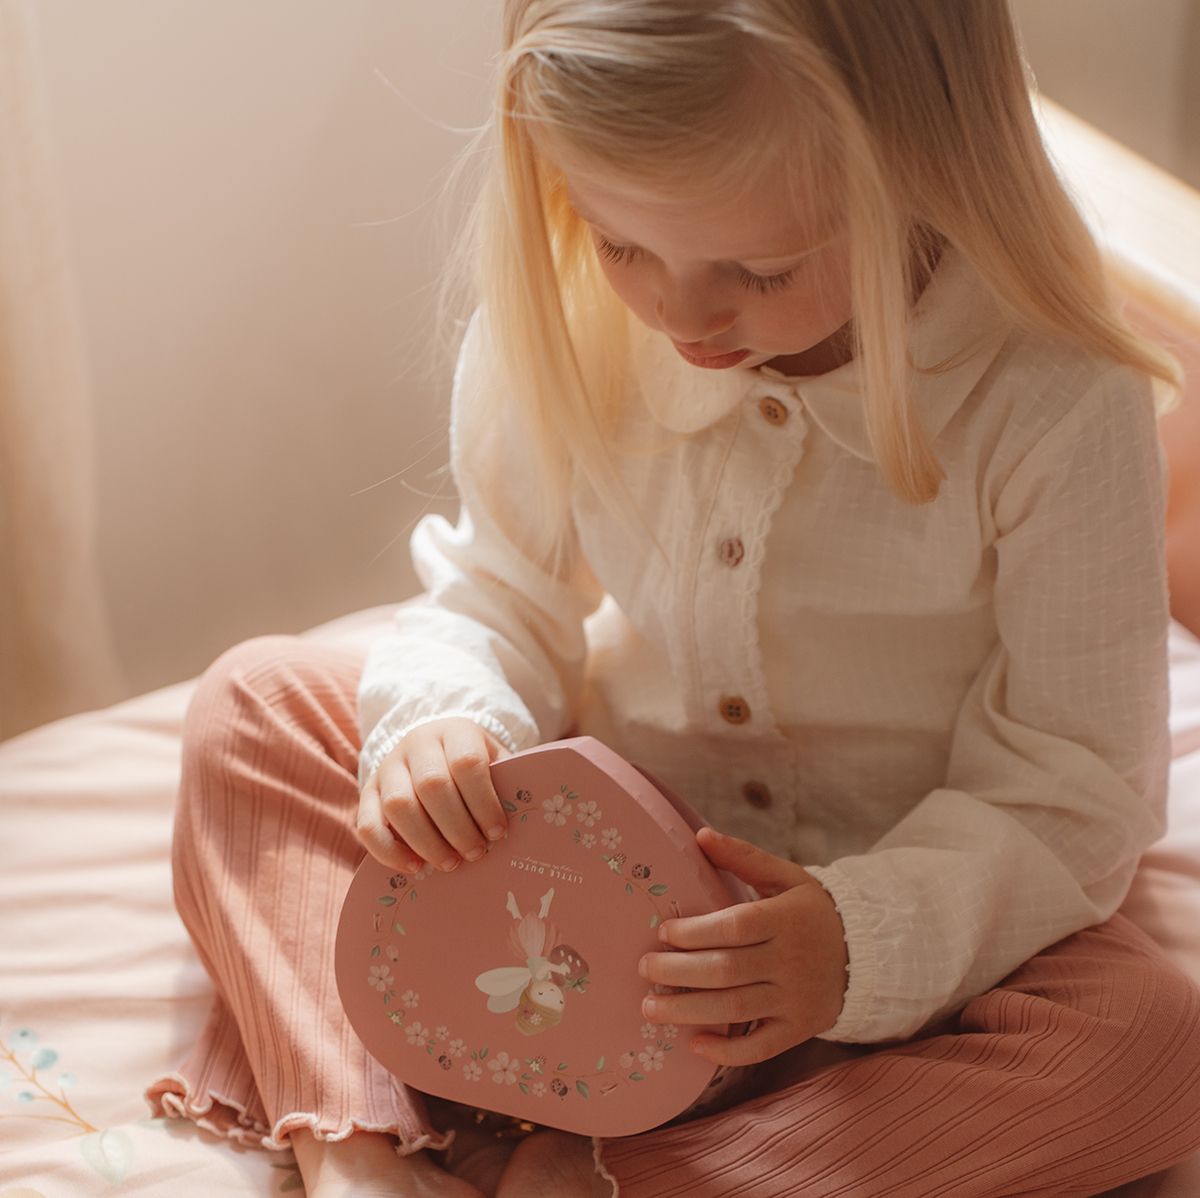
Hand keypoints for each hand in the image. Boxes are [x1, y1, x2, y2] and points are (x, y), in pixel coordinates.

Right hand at [357, 718, 509, 873]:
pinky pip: (367, 825)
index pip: (466, 762)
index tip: (498, 832)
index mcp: (455, 731)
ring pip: (399, 806)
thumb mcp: (494, 762)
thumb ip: (506, 784)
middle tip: (475, 853)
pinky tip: (415, 866)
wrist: (434, 751)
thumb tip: (525, 820)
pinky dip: (389, 851)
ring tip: (450, 863)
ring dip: (427, 842)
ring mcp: (388, 766)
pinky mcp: (367, 791)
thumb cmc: (472, 766)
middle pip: (432, 785)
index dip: (483, 801)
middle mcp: (417, 743)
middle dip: (457, 827)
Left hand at [638, 827, 848, 1065]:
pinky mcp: (799, 1029)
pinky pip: (760, 1047)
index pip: (734, 927)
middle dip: (678, 972)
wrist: (867, 953)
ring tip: (651, 1007)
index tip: (663, 932)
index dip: (694, 932)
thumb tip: (701, 835)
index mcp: (786, 919)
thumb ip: (743, 857)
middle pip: (726, 971)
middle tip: (644, 968)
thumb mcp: (786, 877)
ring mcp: (795, 999)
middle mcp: (791, 961)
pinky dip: (726, 1052)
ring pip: (735, 1010)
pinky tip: (693, 1045)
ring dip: (687, 1011)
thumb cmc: (813, 911)